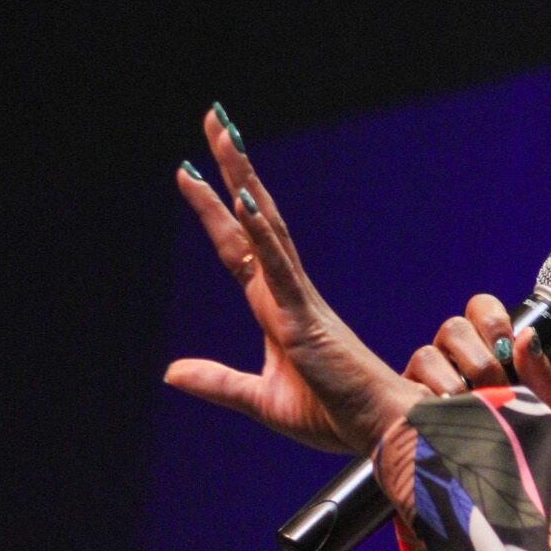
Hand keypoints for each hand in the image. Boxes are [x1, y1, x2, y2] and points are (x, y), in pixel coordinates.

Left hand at [165, 107, 424, 454]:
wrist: (381, 431)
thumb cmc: (336, 415)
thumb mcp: (261, 401)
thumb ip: (218, 382)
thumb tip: (170, 371)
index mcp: (278, 310)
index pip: (239, 248)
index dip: (215, 210)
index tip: (190, 172)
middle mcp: (288, 294)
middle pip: (253, 218)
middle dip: (232, 168)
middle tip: (215, 119)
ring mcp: (298, 301)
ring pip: (266, 227)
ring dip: (242, 180)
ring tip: (224, 136)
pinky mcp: (307, 319)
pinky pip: (279, 268)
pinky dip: (260, 233)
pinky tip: (241, 199)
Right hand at [403, 295, 550, 424]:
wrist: (498, 479)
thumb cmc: (524, 438)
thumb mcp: (546, 409)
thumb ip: (540, 372)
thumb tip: (526, 337)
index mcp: (490, 345)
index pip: (481, 307)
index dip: (492, 321)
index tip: (507, 351)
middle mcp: (456, 352)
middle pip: (455, 327)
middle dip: (481, 361)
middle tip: (495, 390)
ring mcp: (429, 371)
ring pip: (430, 352)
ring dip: (457, 385)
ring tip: (471, 411)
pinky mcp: (407, 393)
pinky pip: (414, 379)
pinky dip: (435, 400)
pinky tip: (447, 418)